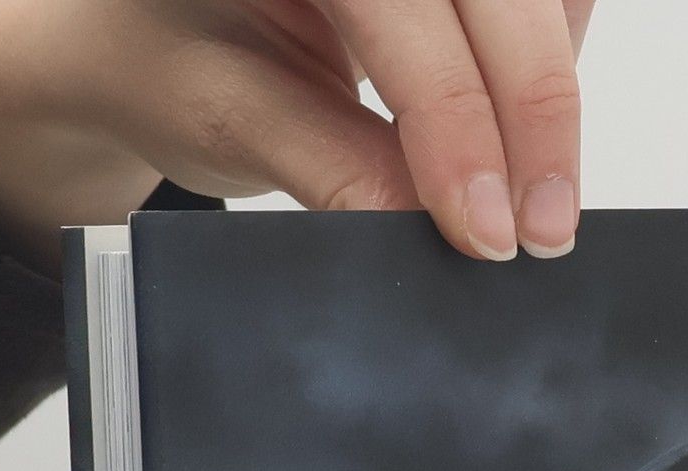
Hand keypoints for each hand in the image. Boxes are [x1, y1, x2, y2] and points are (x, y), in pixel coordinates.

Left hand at [0, 0, 595, 272]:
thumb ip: (333, 167)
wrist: (137, 38)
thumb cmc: (159, 59)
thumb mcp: (227, 117)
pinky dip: (549, 57)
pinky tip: (524, 129)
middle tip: (542, 232)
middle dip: (534, 114)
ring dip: (550, 82)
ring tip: (536, 191)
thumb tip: (430, 226)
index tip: (486, 229)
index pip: (410, 16)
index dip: (460, 125)